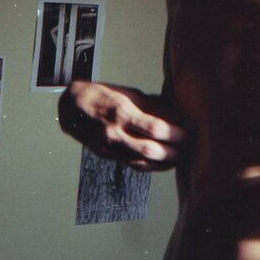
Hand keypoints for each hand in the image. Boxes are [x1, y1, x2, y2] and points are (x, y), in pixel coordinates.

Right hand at [58, 80, 185, 170]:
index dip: (174, 133)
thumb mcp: (129, 94)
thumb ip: (151, 106)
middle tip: (187, 148)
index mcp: (123, 113)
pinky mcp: (106, 155)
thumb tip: (175, 116)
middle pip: (150, 149)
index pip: (155, 128)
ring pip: (142, 162)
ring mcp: (109, 147)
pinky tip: (161, 163)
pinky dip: (149, 165)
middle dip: (173, 151)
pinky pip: (131, 164)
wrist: (72, 106)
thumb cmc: (104, 95)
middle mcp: (115, 133)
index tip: (187, 133)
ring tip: (178, 158)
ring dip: (163, 163)